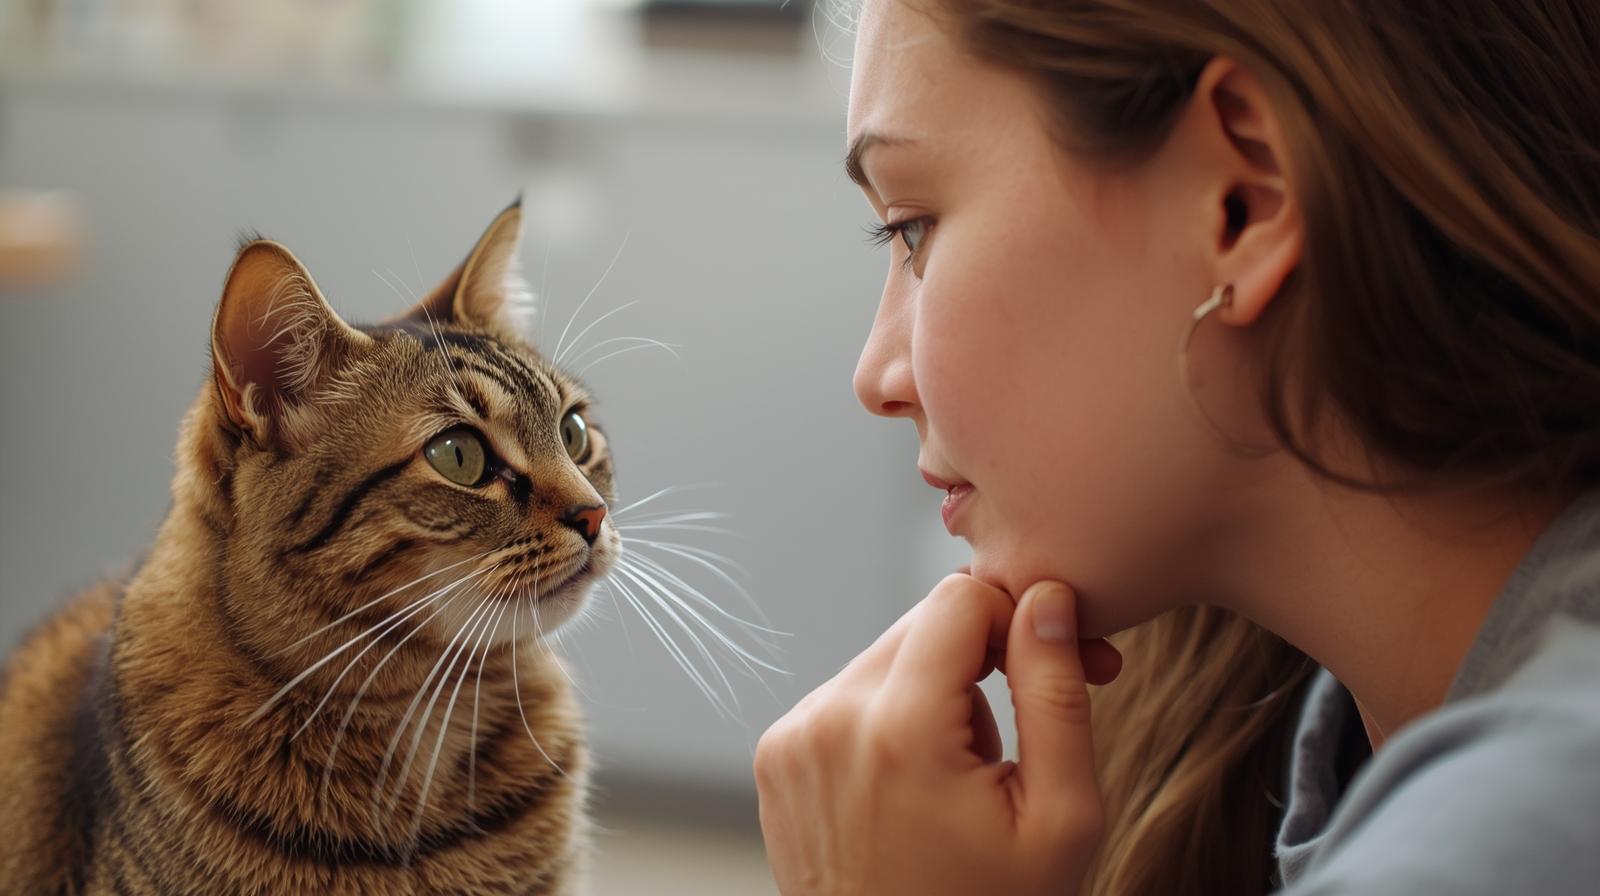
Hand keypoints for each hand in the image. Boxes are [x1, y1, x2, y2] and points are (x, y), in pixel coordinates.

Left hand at [753, 574, 1121, 895]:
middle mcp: (830, 719)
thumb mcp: (1060, 817)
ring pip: (887, 659)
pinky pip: (848, 698)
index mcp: (899, 729)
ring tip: (958, 782)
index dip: (1016, 623)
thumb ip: (1056, 695)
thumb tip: (1045, 598)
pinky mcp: (777, 756)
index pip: (961, 597)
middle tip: (1014, 741)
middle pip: (921, 623)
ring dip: (932, 696)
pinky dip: (887, 723)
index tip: (1049, 671)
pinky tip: (912, 791)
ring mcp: (793, 738)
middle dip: (978, 662)